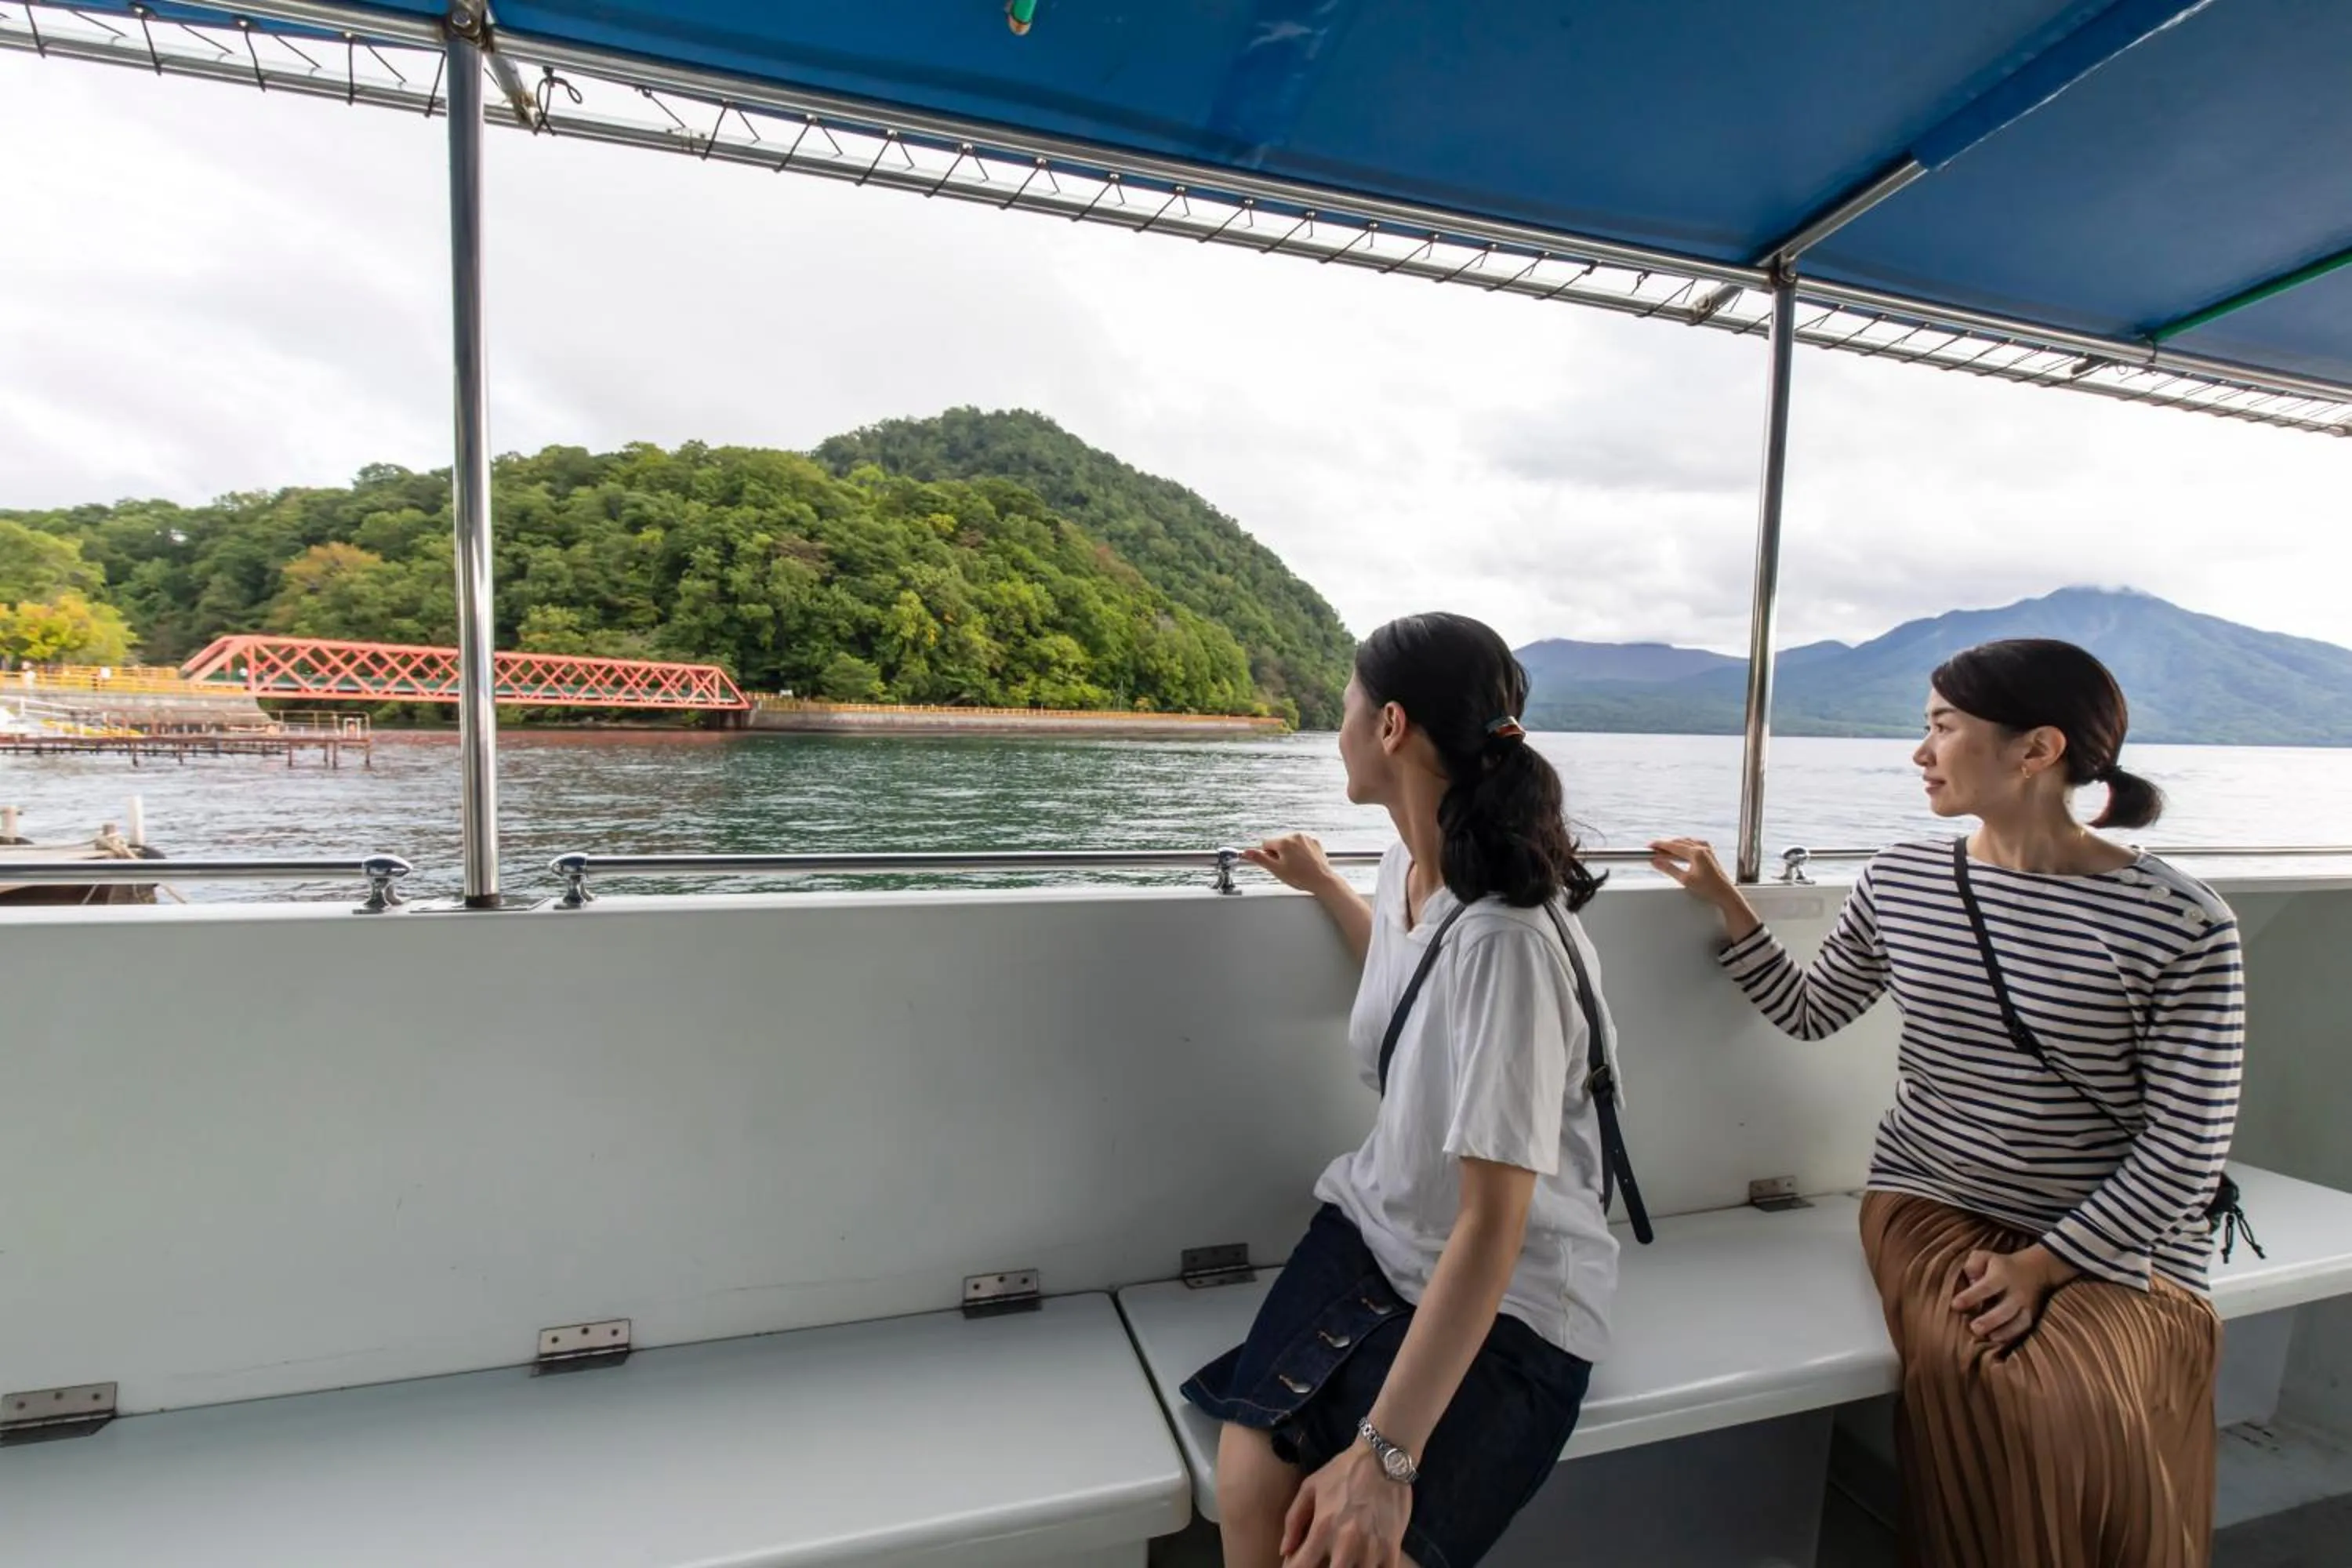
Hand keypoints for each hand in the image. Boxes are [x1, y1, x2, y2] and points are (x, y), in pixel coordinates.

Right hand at [1245, 833, 1339, 893]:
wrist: (1322, 880)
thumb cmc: (1301, 877)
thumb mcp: (1276, 870)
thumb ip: (1260, 859)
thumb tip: (1246, 852)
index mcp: (1284, 842)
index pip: (1266, 844)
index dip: (1269, 856)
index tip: (1277, 864)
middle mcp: (1295, 836)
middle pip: (1278, 843)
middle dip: (1280, 854)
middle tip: (1287, 867)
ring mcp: (1306, 838)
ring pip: (1290, 843)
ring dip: (1290, 852)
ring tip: (1297, 866)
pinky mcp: (1314, 841)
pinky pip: (1301, 844)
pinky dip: (1300, 851)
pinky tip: (1304, 862)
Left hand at [1281, 1442, 1409, 1567]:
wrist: (1384, 1458)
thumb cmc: (1344, 1471)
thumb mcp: (1311, 1487)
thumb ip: (1294, 1520)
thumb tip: (1284, 1551)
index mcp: (1322, 1528)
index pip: (1301, 1567)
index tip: (1298, 1565)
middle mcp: (1345, 1544)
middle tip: (1325, 1560)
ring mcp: (1371, 1549)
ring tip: (1346, 1559)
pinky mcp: (1392, 1549)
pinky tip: (1366, 1562)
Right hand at [1649, 838, 1758, 939]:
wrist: (1724, 894)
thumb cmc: (1709, 888)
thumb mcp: (1685, 880)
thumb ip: (1669, 868)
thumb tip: (1656, 861)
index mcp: (1696, 853)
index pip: (1673, 846)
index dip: (1659, 846)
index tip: (1649, 846)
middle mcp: (1702, 848)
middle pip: (1679, 843)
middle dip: (1665, 846)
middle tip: (1654, 851)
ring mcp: (1707, 850)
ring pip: (1686, 842)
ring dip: (1674, 846)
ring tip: (1664, 852)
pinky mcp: (1709, 853)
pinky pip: (1693, 844)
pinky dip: (1683, 846)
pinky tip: (1680, 851)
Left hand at [1952, 1245, 2078, 1346]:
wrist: (2034, 1269)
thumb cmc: (1999, 1265)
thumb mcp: (1984, 1257)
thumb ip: (1973, 1264)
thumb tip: (1970, 1279)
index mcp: (2002, 1275)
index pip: (1986, 1287)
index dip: (1971, 1296)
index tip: (1955, 1305)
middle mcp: (2016, 1291)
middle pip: (2005, 1308)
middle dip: (1990, 1320)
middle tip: (1974, 1328)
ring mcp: (2025, 1305)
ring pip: (2017, 1320)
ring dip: (2003, 1331)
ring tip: (1986, 1338)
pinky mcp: (2031, 1315)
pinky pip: (2023, 1328)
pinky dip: (2012, 1335)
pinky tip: (1996, 1340)